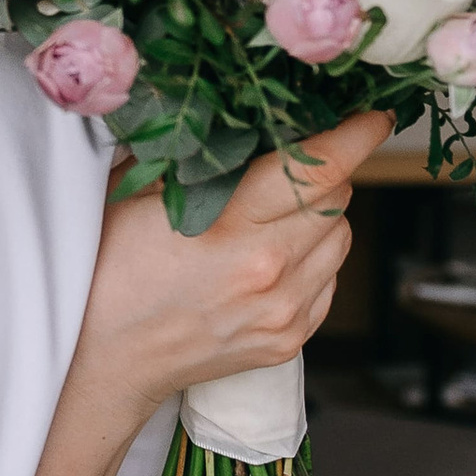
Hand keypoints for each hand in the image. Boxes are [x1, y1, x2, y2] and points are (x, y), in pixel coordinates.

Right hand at [80, 107, 390, 426]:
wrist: (103, 358)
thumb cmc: (109, 270)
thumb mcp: (137, 192)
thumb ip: (197, 155)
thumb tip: (245, 118)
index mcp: (230, 226)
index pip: (319, 169)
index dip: (356, 136)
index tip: (372, 117)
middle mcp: (269, 272)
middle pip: (338, 199)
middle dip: (324, 172)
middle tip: (291, 165)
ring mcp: (284, 312)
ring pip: (341, 239)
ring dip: (321, 217)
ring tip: (274, 217)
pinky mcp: (289, 340)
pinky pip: (330, 281)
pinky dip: (314, 260)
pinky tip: (272, 258)